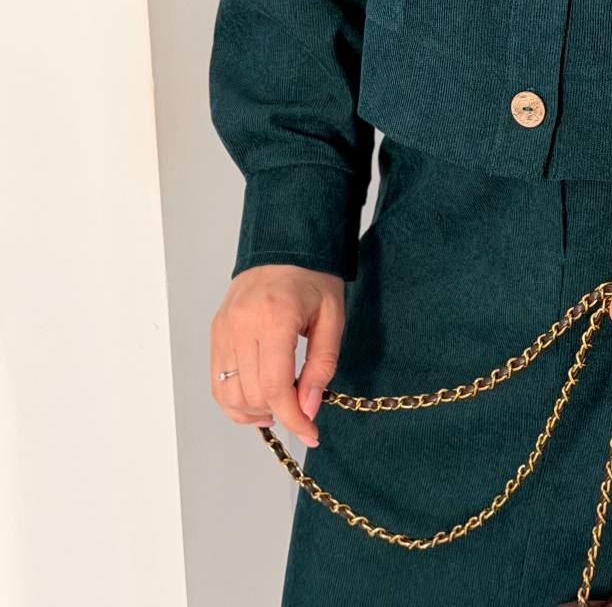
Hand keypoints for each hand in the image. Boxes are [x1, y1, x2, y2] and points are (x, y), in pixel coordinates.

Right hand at [210, 264, 344, 446]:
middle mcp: (242, 324)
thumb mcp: (331, 317)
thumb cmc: (312, 277)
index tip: (310, 433)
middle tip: (301, 412)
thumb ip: (322, 365)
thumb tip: (309, 408)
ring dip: (253, 411)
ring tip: (278, 408)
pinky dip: (234, 399)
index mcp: (274, 318)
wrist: (284, 243)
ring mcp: (224, 328)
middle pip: (251, 394)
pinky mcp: (216, 331)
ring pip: (227, 393)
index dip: (294, 418)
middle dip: (278, 413)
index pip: (275, 387)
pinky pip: (217, 379)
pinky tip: (256, 400)